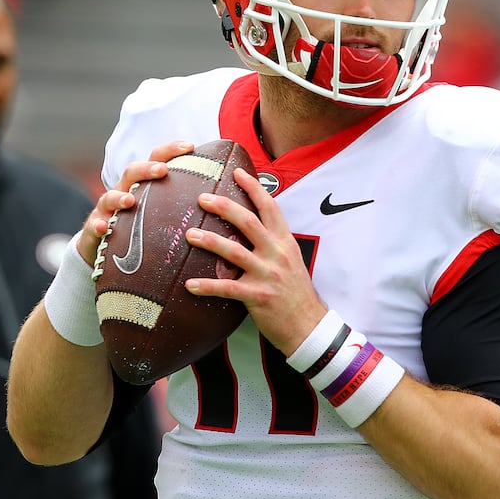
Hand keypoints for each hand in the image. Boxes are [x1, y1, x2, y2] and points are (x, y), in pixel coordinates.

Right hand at [77, 140, 196, 264]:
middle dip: (146, 169)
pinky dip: (98, 226)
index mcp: (144, 186)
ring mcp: (108, 211)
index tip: (191, 146)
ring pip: (109, 198)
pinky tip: (104, 228)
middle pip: (132, 173)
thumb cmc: (144, 232)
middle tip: (162, 170)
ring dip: (119, 197)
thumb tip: (227, 200)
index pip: (156, 161)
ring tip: (130, 200)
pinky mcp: (95, 231)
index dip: (170, 151)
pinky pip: (94, 226)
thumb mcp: (165, 215)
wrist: (108, 253)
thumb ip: (188, 206)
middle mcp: (125, 192)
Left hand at [184, 165, 326, 353]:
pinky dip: (207, 287)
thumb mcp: (291, 262)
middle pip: (248, 222)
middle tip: (202, 198)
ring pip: (234, 252)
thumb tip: (249, 230)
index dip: (253, 188)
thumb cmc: (296, 294)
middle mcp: (277, 254)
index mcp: (285, 242)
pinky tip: (189, 285)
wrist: (309, 326)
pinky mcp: (258, 296)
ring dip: (209, 241)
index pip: (270, 208)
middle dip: (224, 207)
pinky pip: (227, 288)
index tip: (237, 172)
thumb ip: (272, 245)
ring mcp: (268, 275)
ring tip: (189, 235)